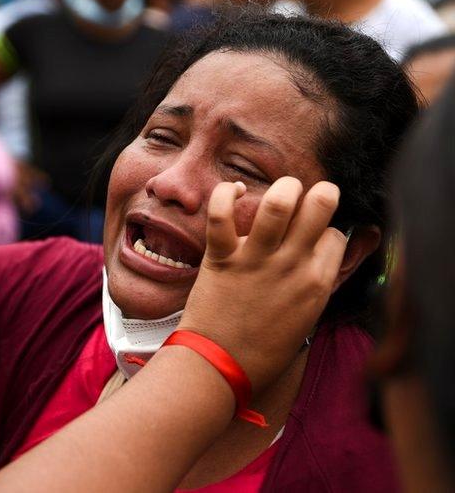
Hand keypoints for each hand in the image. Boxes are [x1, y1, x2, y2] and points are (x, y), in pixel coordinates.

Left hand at [178, 177, 347, 391]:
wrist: (220, 367)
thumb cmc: (262, 349)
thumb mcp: (305, 318)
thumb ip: (315, 286)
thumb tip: (323, 258)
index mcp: (317, 283)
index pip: (335, 235)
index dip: (326, 230)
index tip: (313, 238)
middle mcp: (291, 266)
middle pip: (320, 206)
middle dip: (319, 191)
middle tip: (306, 197)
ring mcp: (256, 260)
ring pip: (279, 202)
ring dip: (282, 187)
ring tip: (280, 191)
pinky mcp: (221, 258)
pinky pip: (221, 214)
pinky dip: (225, 194)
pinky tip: (233, 191)